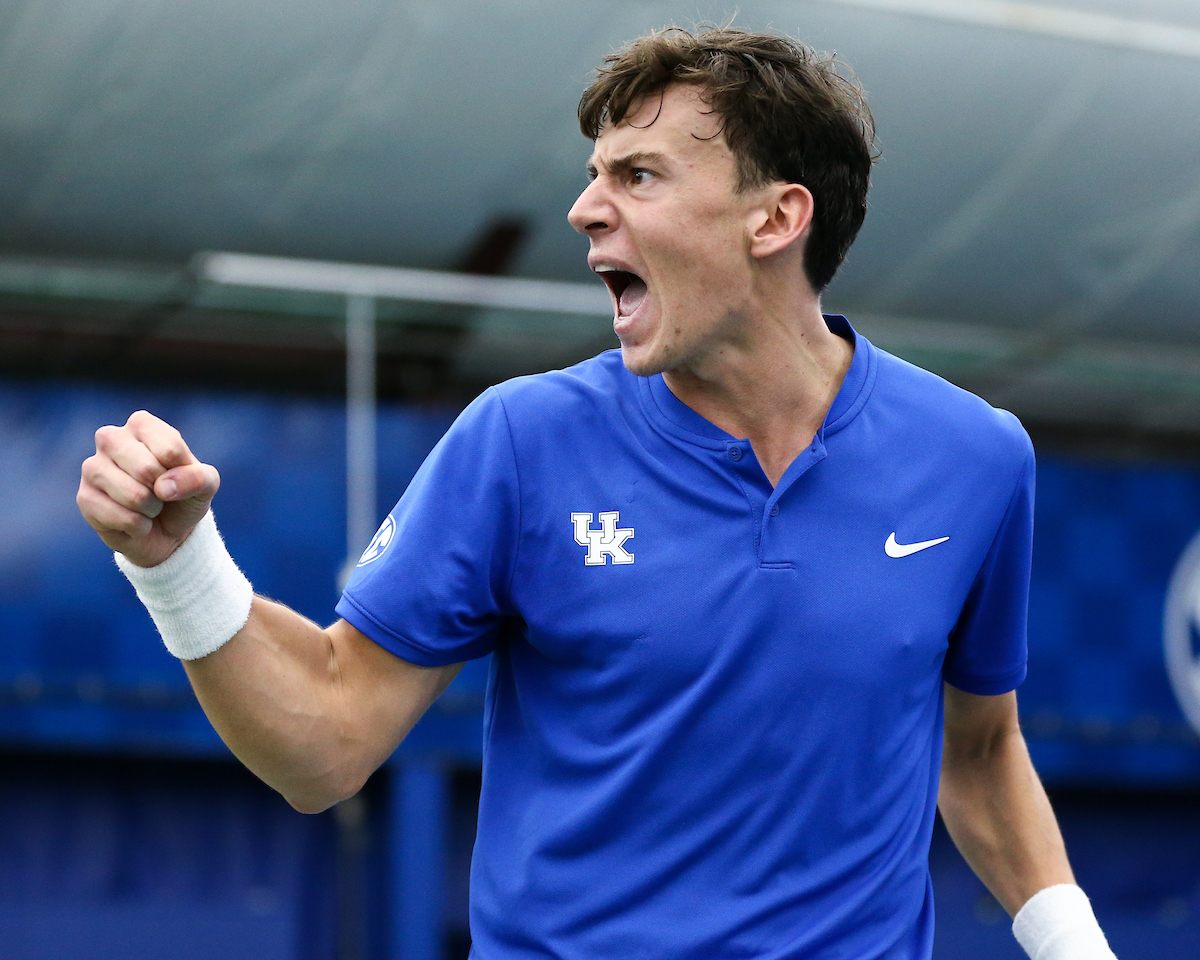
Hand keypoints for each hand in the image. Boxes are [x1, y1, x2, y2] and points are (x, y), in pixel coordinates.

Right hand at [77, 410, 220, 567]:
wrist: (166, 531)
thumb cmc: (184, 495)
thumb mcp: (206, 484)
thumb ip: (198, 477)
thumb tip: (163, 487)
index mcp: (141, 424)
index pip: (170, 448)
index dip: (182, 472)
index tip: (178, 475)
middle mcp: (110, 438)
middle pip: (147, 469)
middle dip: (164, 491)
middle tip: (161, 493)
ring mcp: (92, 467)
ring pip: (133, 495)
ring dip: (151, 510)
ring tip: (149, 507)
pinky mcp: (84, 498)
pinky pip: (120, 517)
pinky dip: (138, 526)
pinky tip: (135, 521)